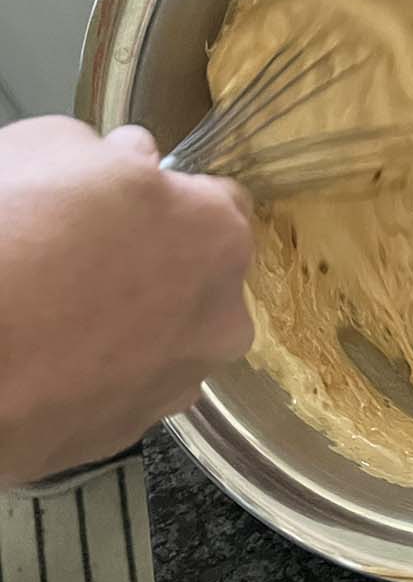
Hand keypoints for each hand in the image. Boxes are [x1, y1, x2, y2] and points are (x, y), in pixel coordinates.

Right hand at [0, 119, 253, 484]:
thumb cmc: (11, 228)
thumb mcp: (53, 147)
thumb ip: (112, 155)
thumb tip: (129, 161)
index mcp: (218, 236)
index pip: (223, 205)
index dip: (174, 198)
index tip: (132, 200)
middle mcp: (220, 318)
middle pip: (201, 282)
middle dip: (158, 268)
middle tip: (85, 259)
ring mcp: (177, 384)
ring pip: (165, 343)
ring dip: (128, 328)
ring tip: (55, 317)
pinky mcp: (127, 435)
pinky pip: (120, 391)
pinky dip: (92, 377)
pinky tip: (42, 362)